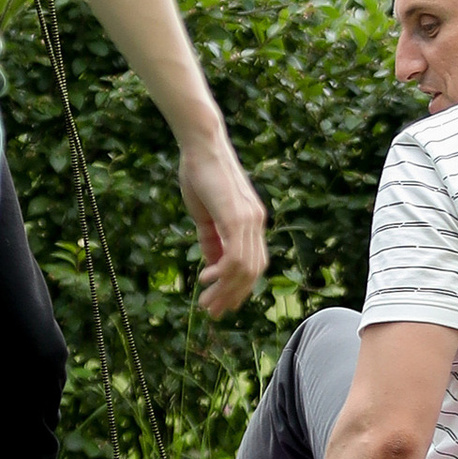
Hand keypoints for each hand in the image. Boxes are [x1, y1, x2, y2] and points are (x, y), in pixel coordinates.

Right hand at [178, 126, 267, 317]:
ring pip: (244, 269)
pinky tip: (205, 280)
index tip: (221, 303)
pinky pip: (236, 255)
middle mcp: (256, 223)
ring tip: (206, 303)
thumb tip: (212, 265)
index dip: (239, 286)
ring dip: (225, 290)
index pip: (253, 263)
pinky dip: (222, 273)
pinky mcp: (238, 217)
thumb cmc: (200, 175)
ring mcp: (250, 220)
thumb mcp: (205, 215)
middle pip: (252, 272)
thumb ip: (211, 240)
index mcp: (251, 221)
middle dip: (232, 295)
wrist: (202, 146)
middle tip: (213, 312)